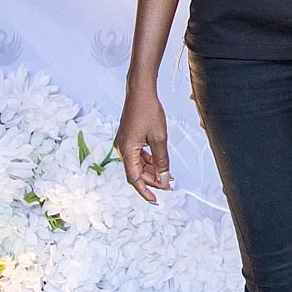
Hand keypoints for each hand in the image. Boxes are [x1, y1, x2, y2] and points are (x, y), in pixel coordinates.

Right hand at [115, 83, 172, 202]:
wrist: (140, 92)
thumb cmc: (148, 111)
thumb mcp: (159, 139)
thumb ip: (161, 161)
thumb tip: (164, 179)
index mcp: (126, 151)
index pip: (134, 179)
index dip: (145, 191)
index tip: (155, 200)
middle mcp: (122, 149)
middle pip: (136, 173)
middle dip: (152, 181)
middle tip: (169, 186)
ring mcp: (124, 144)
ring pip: (138, 164)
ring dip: (152, 171)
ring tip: (168, 176)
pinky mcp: (128, 138)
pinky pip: (138, 156)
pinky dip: (149, 161)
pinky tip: (160, 164)